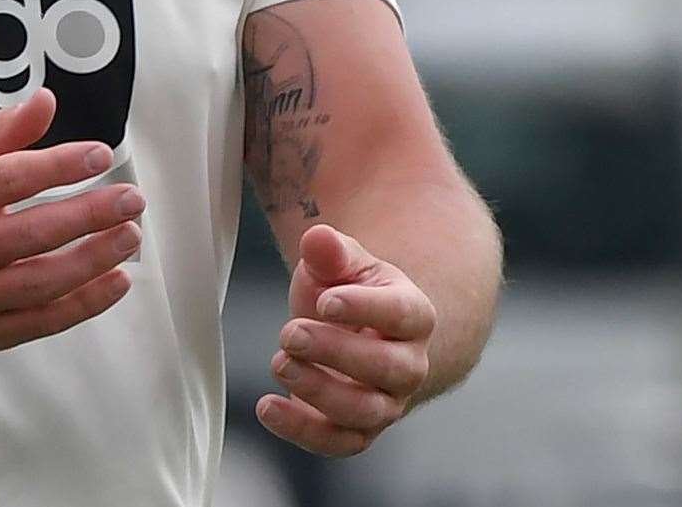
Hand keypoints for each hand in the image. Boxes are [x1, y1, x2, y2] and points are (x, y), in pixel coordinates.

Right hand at [0, 87, 143, 353]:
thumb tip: (47, 101)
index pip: (13, 178)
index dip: (61, 166)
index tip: (102, 155)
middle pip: (36, 232)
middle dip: (92, 214)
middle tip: (132, 199)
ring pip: (44, 280)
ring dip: (95, 259)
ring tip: (131, 235)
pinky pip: (43, 322)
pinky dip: (85, 304)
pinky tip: (118, 282)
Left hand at [258, 223, 436, 456]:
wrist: (351, 332)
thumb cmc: (345, 291)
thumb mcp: (339, 263)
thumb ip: (330, 250)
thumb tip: (317, 238)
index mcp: (414, 314)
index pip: (401, 314)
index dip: (364, 309)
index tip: (324, 301)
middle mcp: (409, 364)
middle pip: (386, 367)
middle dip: (335, 352)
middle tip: (290, 333)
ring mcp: (387, 402)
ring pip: (364, 411)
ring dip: (318, 391)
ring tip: (278, 362)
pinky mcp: (359, 431)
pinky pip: (338, 443)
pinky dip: (302, 431)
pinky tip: (268, 407)